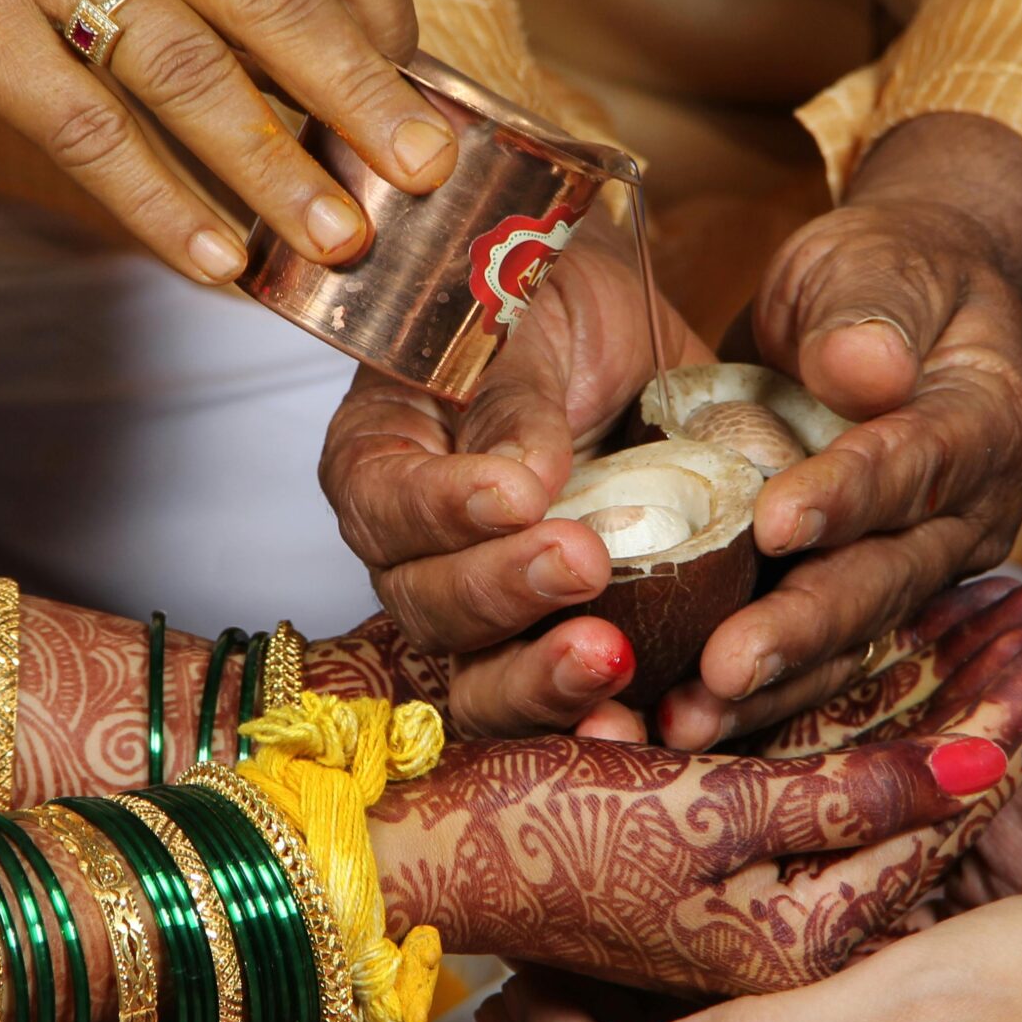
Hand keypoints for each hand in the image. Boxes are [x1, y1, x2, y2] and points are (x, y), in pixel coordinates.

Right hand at [0, 0, 461, 283]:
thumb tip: (361, 86)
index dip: (383, 5)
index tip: (411, 82)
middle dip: (359, 91)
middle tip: (421, 169)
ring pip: (187, 68)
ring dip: (272, 166)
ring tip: (333, 237)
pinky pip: (92, 133)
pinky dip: (163, 204)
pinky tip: (218, 258)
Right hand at [318, 579, 1021, 994]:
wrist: (415, 853)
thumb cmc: (536, 834)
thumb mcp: (703, 815)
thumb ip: (844, 795)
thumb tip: (983, 767)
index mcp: (813, 933)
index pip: (953, 802)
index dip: (1018, 704)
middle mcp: (804, 920)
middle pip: (937, 783)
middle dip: (1003, 685)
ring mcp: (767, 885)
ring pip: (891, 766)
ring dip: (953, 681)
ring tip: (1016, 606)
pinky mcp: (727, 850)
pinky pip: (831, 765)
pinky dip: (879, 696)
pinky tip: (916, 644)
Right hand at [320, 233, 711, 740]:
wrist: (630, 332)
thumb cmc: (555, 298)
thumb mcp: (534, 312)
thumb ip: (516, 397)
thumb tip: (519, 481)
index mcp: (385, 456)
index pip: (382, 501)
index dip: (439, 509)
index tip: (513, 494)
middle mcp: (421, 551)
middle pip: (425, 605)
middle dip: (501, 594)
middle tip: (582, 561)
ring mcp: (489, 613)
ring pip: (479, 681)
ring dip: (540, 683)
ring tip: (610, 660)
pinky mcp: (559, 646)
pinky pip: (561, 709)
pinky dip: (595, 722)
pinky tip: (639, 722)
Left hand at [659, 113, 1021, 748]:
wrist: (898, 305)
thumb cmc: (881, 273)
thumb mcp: (876, 260)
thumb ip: (869, 312)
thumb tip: (865, 368)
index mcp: (989, 420)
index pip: (920, 461)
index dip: (851, 494)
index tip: (775, 521)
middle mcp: (973, 514)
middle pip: (889, 579)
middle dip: (804, 628)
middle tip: (723, 669)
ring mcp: (925, 566)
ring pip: (852, 637)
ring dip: (772, 687)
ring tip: (685, 721)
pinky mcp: (872, 596)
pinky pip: (818, 655)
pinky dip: (754, 694)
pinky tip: (677, 720)